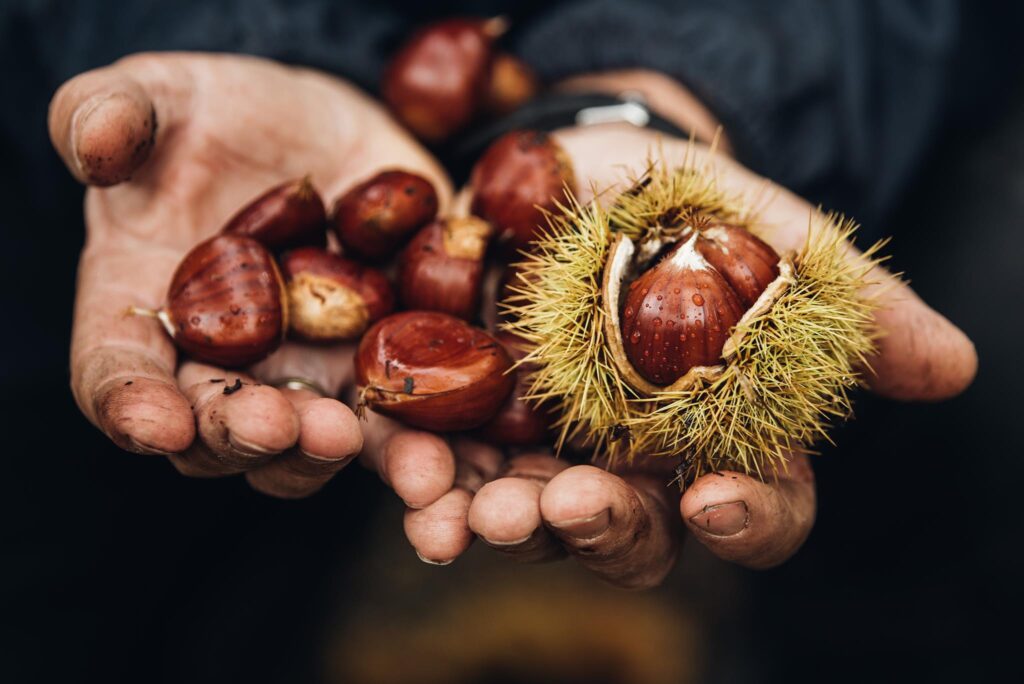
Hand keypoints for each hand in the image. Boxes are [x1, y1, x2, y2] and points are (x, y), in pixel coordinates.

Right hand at [49, 52, 493, 507]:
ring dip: (348, 455)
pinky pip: (409, 409)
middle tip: (280, 426)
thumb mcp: (159, 98)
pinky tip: (458, 444)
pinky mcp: (385, 357)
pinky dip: (431, 435)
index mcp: (149, 312)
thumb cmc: (214, 118)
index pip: (120, 371)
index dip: (132, 403)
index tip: (157, 421)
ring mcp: (312, 368)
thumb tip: (97, 141)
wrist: (314, 129)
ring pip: (322, 441)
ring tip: (380, 450)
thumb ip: (113, 113)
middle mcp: (230, 364)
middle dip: (251, 435)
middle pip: (226, 428)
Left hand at [463, 123, 976, 587]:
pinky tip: (414, 483)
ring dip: (506, 524)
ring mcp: (547, 447)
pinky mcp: (469, 418)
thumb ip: (846, 301)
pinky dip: (429, 486)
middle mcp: (638, 462)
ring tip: (475, 514)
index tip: (713, 497)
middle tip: (570, 503)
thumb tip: (953, 367)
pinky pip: (449, 470)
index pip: (758, 511)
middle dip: (605, 528)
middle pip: (635, 534)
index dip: (745, 519)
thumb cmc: (685, 204)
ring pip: (534, 519)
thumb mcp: (769, 230)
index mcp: (723, 435)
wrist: (574, 162)